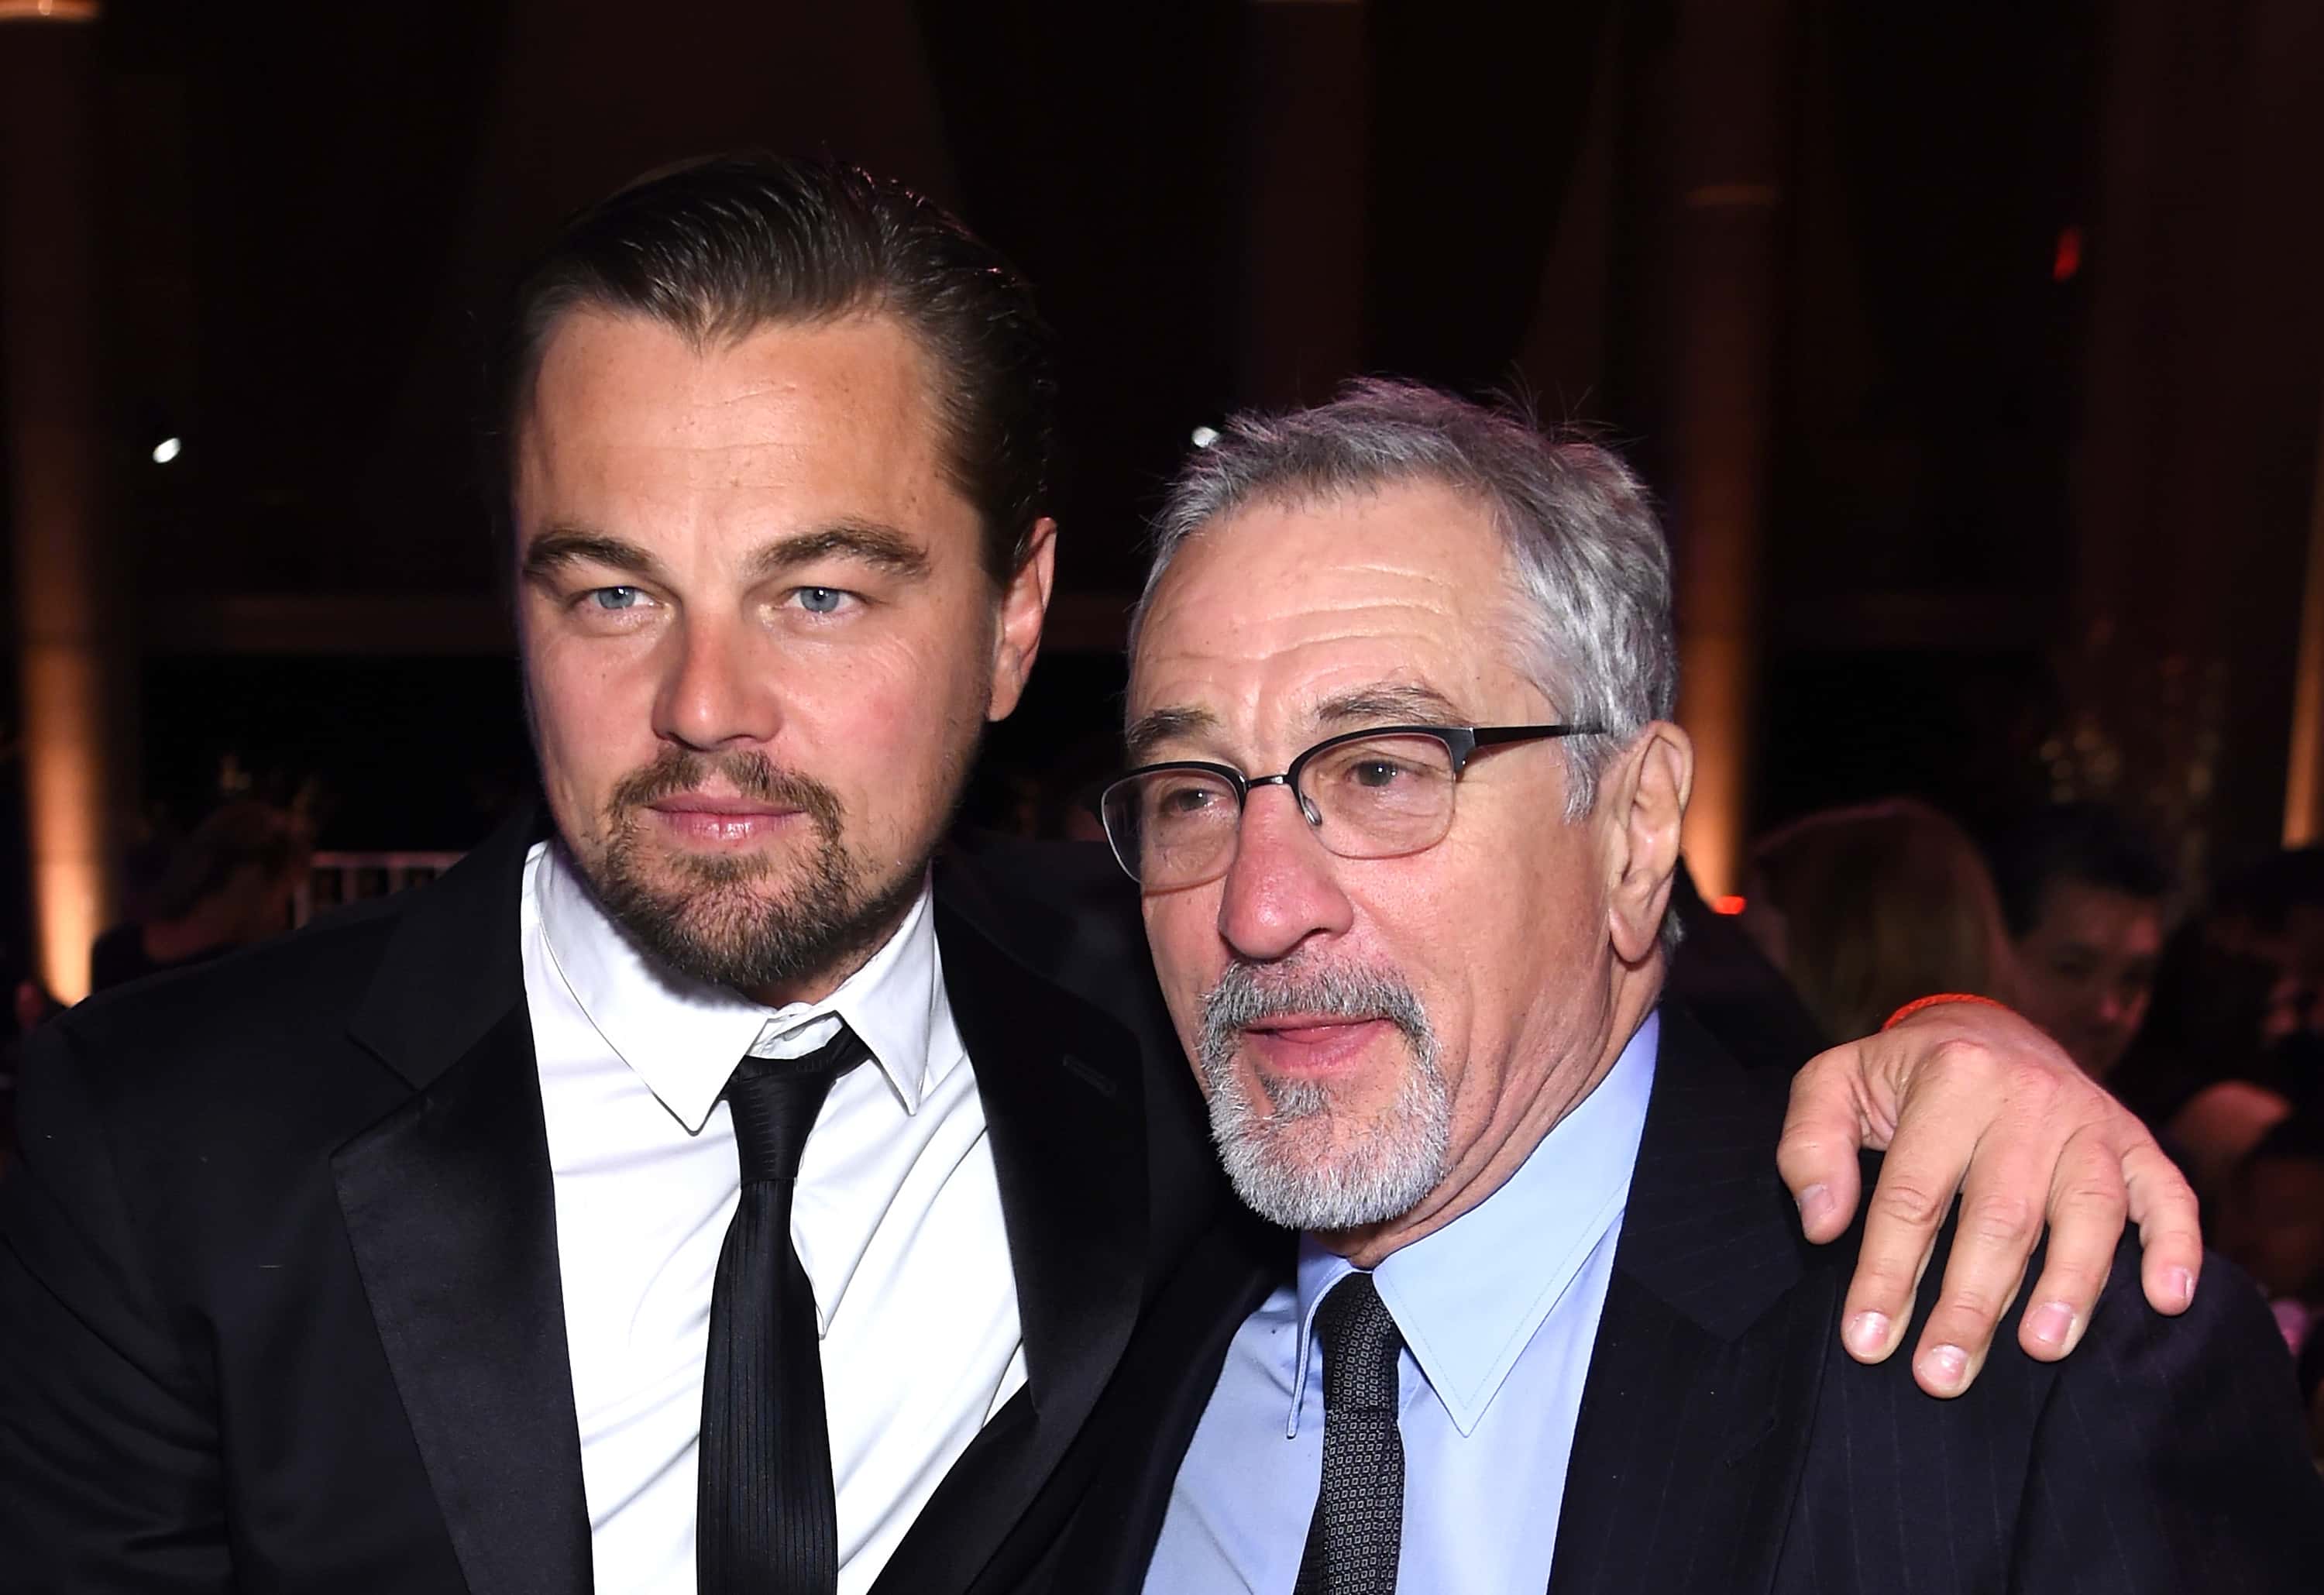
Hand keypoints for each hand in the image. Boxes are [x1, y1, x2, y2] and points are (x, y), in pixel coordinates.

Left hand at [1777, 998, 2201, 1397]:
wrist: (1981, 1027)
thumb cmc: (1899, 1075)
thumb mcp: (1831, 1084)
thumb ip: (1810, 1148)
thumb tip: (1823, 1226)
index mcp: (1950, 1078)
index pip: (1914, 1196)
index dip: (1887, 1274)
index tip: (1866, 1341)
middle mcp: (2027, 1097)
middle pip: (2001, 1216)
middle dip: (1970, 1305)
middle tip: (1942, 1376)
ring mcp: (2089, 1118)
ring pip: (2088, 1212)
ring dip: (2069, 1287)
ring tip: (2041, 1350)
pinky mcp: (2134, 1139)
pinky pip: (2168, 1193)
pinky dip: (2177, 1245)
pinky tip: (2168, 1299)